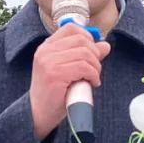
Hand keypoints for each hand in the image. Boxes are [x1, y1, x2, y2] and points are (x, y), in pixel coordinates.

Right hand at [29, 23, 111, 139]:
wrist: (38, 114)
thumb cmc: (55, 94)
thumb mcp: (69, 70)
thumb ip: (84, 56)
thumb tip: (105, 45)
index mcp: (47, 47)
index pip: (71, 28)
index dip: (88, 37)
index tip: (92, 53)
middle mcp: (46, 51)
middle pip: (82, 40)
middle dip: (95, 54)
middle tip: (94, 70)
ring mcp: (49, 61)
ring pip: (85, 53)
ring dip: (95, 67)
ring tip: (93, 78)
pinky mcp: (55, 74)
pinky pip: (84, 67)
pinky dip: (93, 75)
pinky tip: (91, 83)